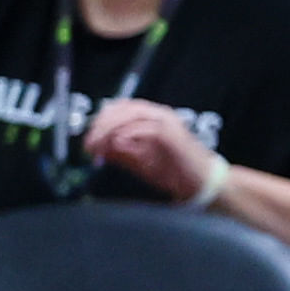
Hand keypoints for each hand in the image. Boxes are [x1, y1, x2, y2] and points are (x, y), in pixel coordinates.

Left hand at [88, 95, 223, 203]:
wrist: (201, 183)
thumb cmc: (175, 171)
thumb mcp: (139, 161)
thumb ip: (120, 153)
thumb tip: (98, 147)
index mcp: (152, 118)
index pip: (120, 108)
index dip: (100, 120)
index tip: (88, 139)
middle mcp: (159, 115)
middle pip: (123, 108)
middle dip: (102, 124)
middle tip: (90, 143)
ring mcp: (168, 122)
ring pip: (133, 114)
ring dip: (111, 128)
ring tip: (99, 145)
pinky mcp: (173, 134)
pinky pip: (146, 129)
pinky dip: (129, 135)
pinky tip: (118, 145)